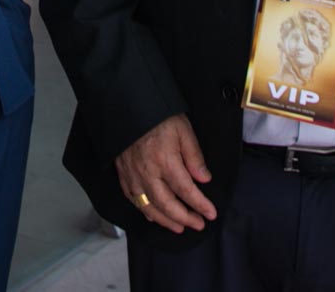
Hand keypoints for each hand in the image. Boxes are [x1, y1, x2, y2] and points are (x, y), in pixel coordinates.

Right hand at [114, 114, 216, 233]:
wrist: (128, 106)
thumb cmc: (157, 115)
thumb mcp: (183, 129)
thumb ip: (194, 156)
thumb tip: (204, 179)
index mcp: (165, 160)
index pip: (186, 190)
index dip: (199, 204)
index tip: (210, 213)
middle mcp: (148, 172)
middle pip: (167, 204)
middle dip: (185, 218)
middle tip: (198, 224)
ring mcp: (133, 175)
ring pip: (149, 206)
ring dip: (166, 220)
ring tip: (179, 227)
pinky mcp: (123, 174)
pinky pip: (133, 199)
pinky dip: (144, 211)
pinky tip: (153, 215)